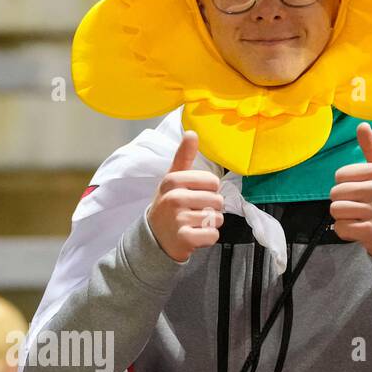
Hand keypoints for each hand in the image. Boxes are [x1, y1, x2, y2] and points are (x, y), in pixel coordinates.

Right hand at [146, 131, 223, 263]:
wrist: (154, 238)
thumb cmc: (168, 206)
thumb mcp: (172, 180)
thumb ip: (184, 157)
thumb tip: (191, 132)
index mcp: (173, 180)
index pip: (212, 182)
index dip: (209, 191)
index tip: (195, 196)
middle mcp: (174, 198)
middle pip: (217, 201)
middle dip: (211, 209)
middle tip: (194, 213)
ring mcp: (178, 219)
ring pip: (216, 219)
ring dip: (209, 224)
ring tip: (194, 224)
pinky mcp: (184, 239)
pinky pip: (212, 235)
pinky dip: (207, 238)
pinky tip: (195, 236)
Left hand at [329, 123, 371, 257]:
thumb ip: (371, 148)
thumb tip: (362, 125)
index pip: (340, 175)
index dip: (343, 184)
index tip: (359, 190)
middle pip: (335, 193)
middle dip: (341, 201)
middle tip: (358, 206)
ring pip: (335, 210)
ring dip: (342, 216)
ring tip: (358, 217)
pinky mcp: (371, 231)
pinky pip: (341, 228)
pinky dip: (345, 231)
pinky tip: (358, 228)